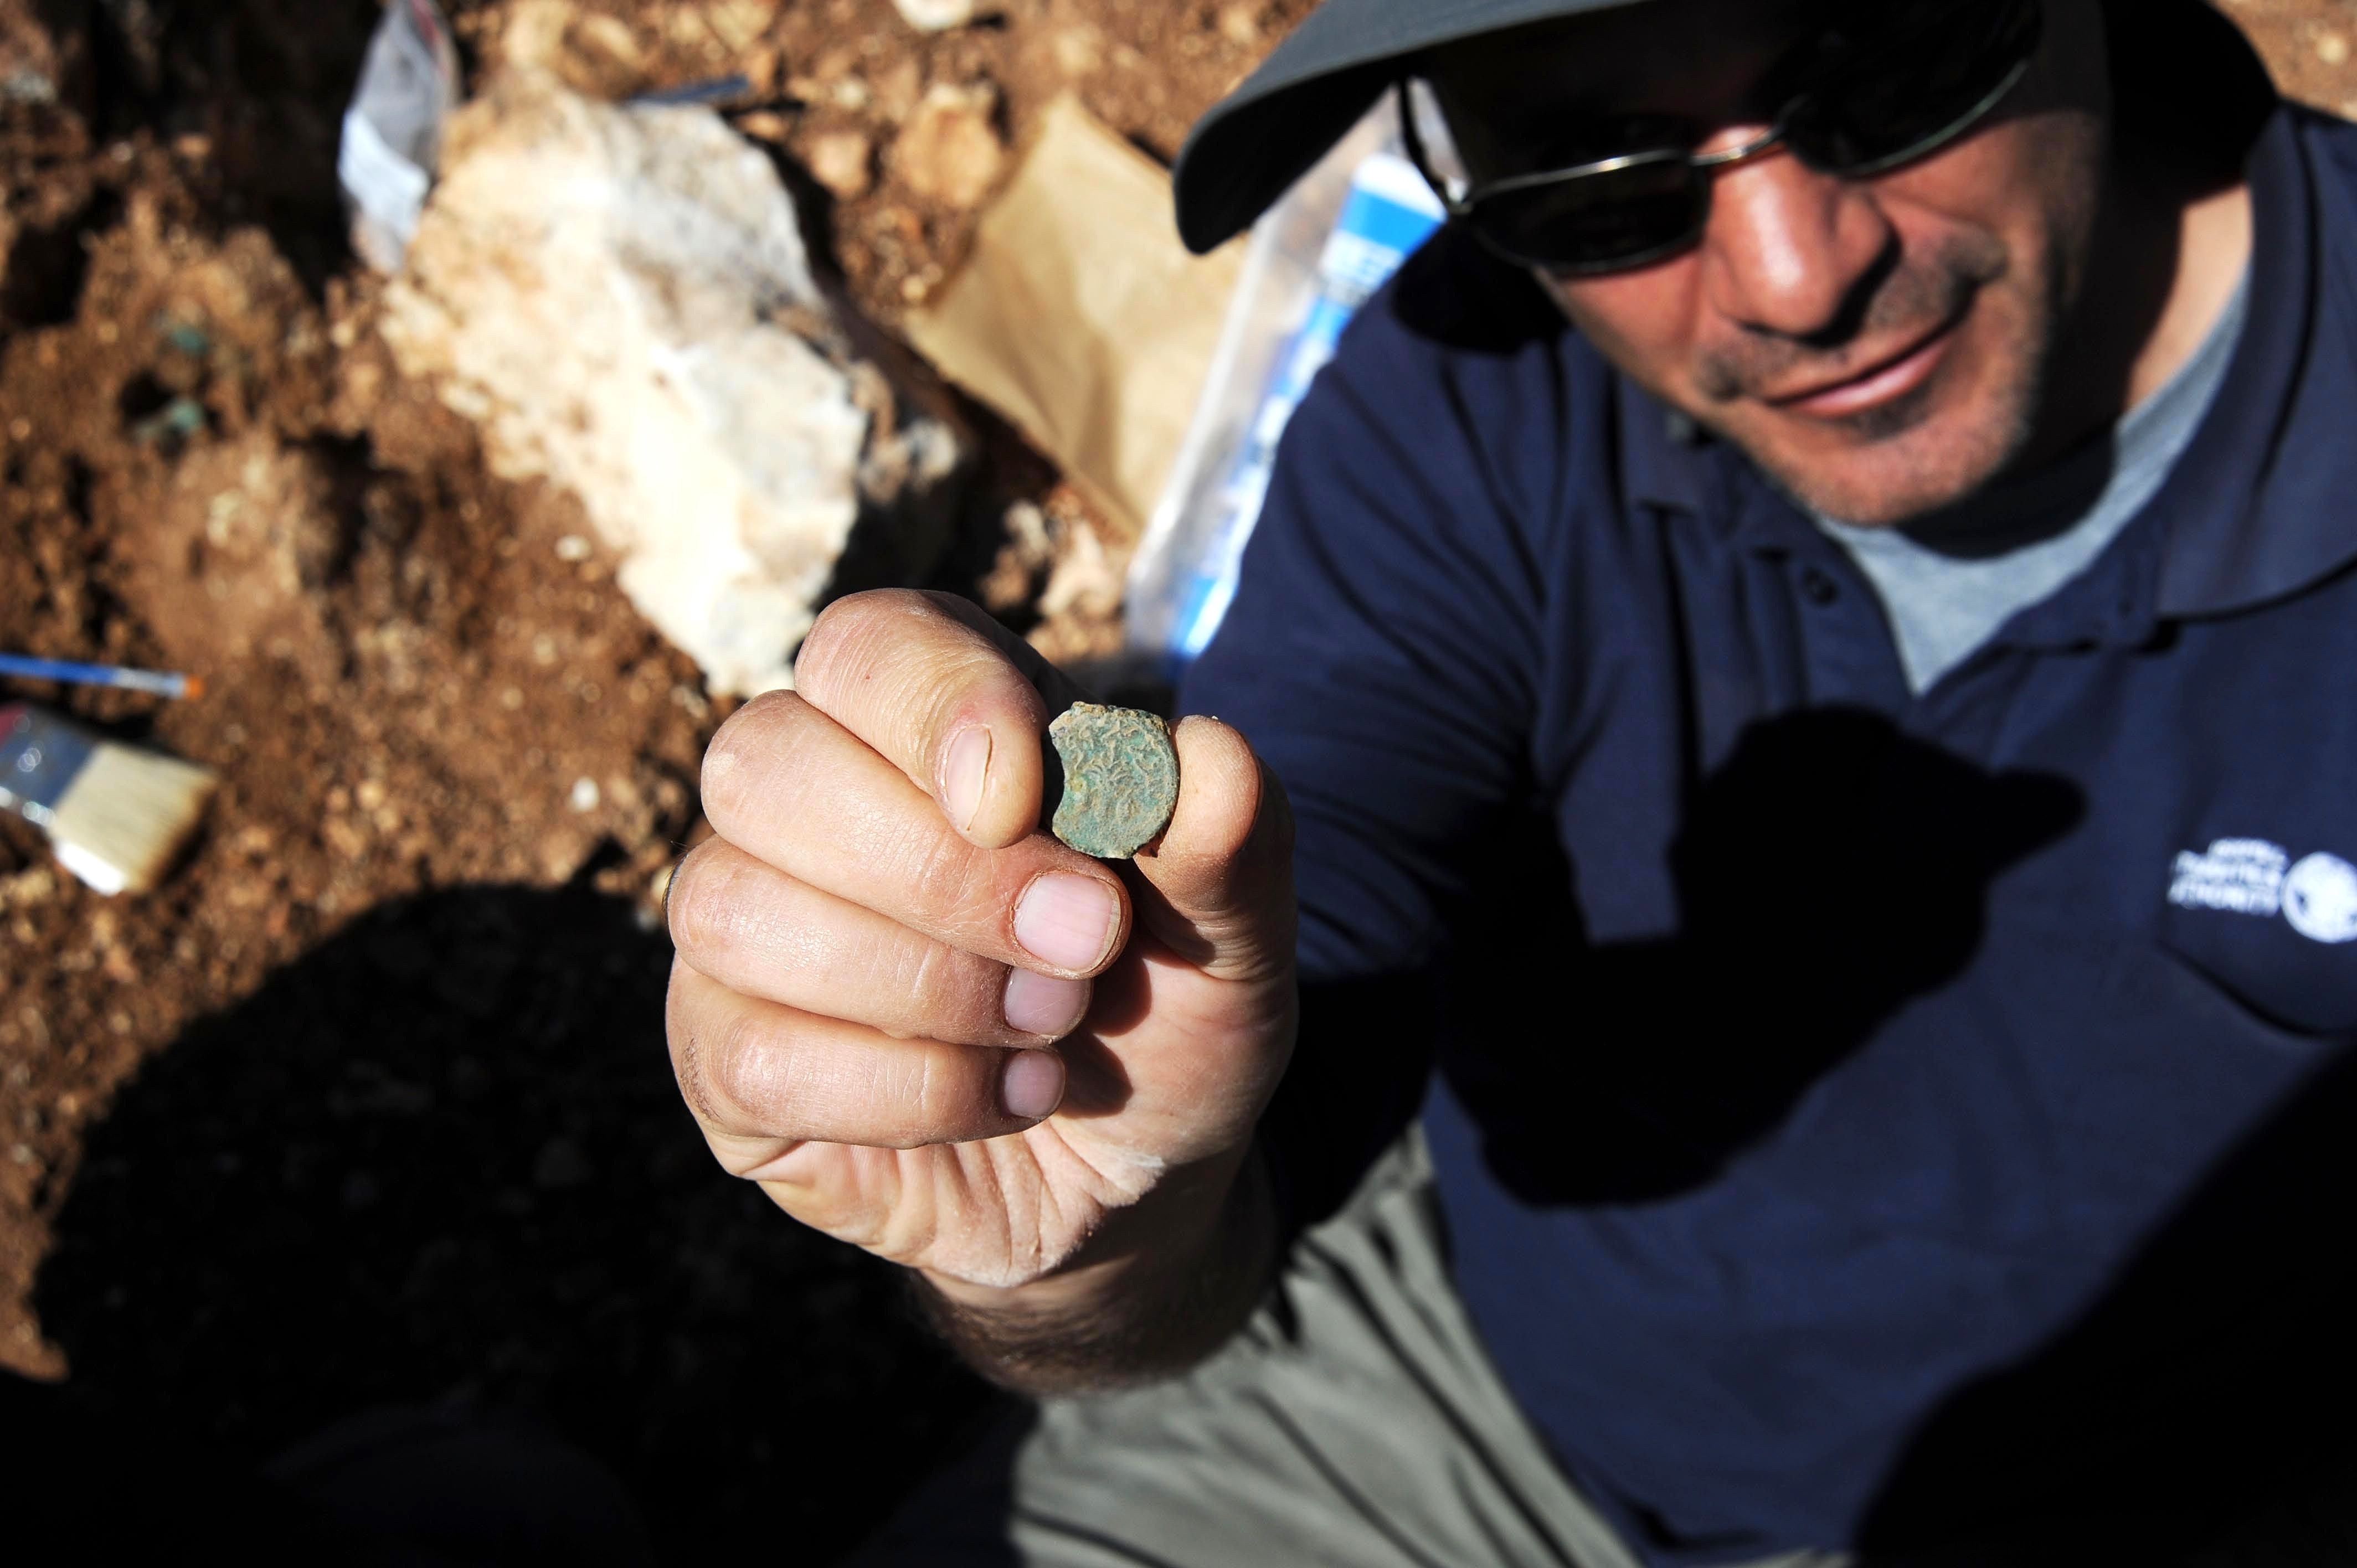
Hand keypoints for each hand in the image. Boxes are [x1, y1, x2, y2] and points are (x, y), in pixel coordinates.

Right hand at [664, 591, 1296, 1293]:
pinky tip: (1003, 1096)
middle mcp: (804, 800)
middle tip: (1086, 942)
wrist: (1141, 1167)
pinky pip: (750, 1055)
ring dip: (926, 986)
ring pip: (734, 908)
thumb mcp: (1235, 932)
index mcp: (924, 717)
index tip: (1026, 800)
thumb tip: (1211, 757)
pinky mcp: (724, 1060)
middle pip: (764, 763)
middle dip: (938, 870)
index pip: (866, 646)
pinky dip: (904, 1092)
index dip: (937, 708)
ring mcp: (743, 928)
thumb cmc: (1164, 1008)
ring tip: (1053, 1030)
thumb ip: (1228, 840)